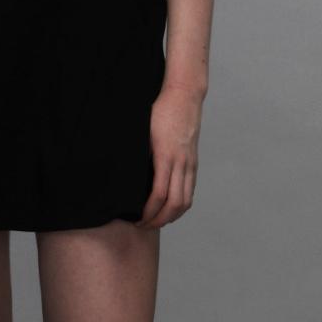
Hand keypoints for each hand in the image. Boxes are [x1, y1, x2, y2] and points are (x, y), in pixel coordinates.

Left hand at [135, 84, 202, 229]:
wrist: (184, 95)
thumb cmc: (160, 109)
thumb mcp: (143, 130)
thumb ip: (139, 153)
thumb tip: (127, 175)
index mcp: (165, 155)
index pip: (159, 194)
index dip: (149, 211)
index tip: (137, 219)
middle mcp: (181, 162)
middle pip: (175, 203)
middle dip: (159, 220)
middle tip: (144, 226)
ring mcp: (190, 162)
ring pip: (186, 200)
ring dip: (172, 216)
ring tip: (156, 221)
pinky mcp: (194, 161)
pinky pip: (190, 190)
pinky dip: (181, 205)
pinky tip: (170, 207)